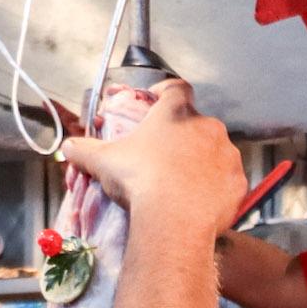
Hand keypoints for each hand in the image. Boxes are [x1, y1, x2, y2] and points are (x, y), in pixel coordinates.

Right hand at [59, 81, 250, 242]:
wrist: (175, 220)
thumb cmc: (140, 180)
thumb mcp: (103, 161)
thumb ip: (84, 149)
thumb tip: (67, 147)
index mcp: (176, 113)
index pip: (176, 88)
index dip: (165, 93)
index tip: (156, 102)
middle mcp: (208, 127)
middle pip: (196, 124)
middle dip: (181, 137)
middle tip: (163, 157)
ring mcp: (228, 155)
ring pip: (215, 152)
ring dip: (201, 162)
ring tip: (182, 183)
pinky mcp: (239, 182)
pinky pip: (227, 181)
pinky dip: (216, 188)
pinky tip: (199, 201)